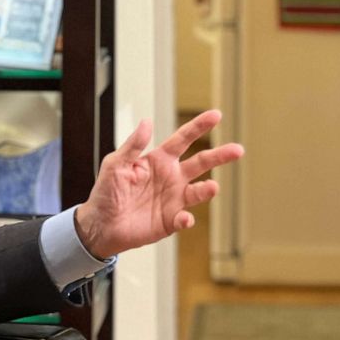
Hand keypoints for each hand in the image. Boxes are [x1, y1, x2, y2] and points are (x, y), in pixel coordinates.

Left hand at [75, 110, 243, 258]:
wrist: (101, 224)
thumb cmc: (107, 192)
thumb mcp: (115, 164)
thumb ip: (132, 145)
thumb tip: (147, 122)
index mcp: (159, 160)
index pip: (183, 139)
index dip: (199, 126)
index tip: (216, 115)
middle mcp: (171, 177)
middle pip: (201, 163)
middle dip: (220, 156)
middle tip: (237, 150)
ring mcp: (173, 199)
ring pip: (198, 192)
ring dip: (207, 190)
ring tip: (212, 187)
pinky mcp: (171, 221)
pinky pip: (184, 219)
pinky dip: (187, 218)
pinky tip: (185, 218)